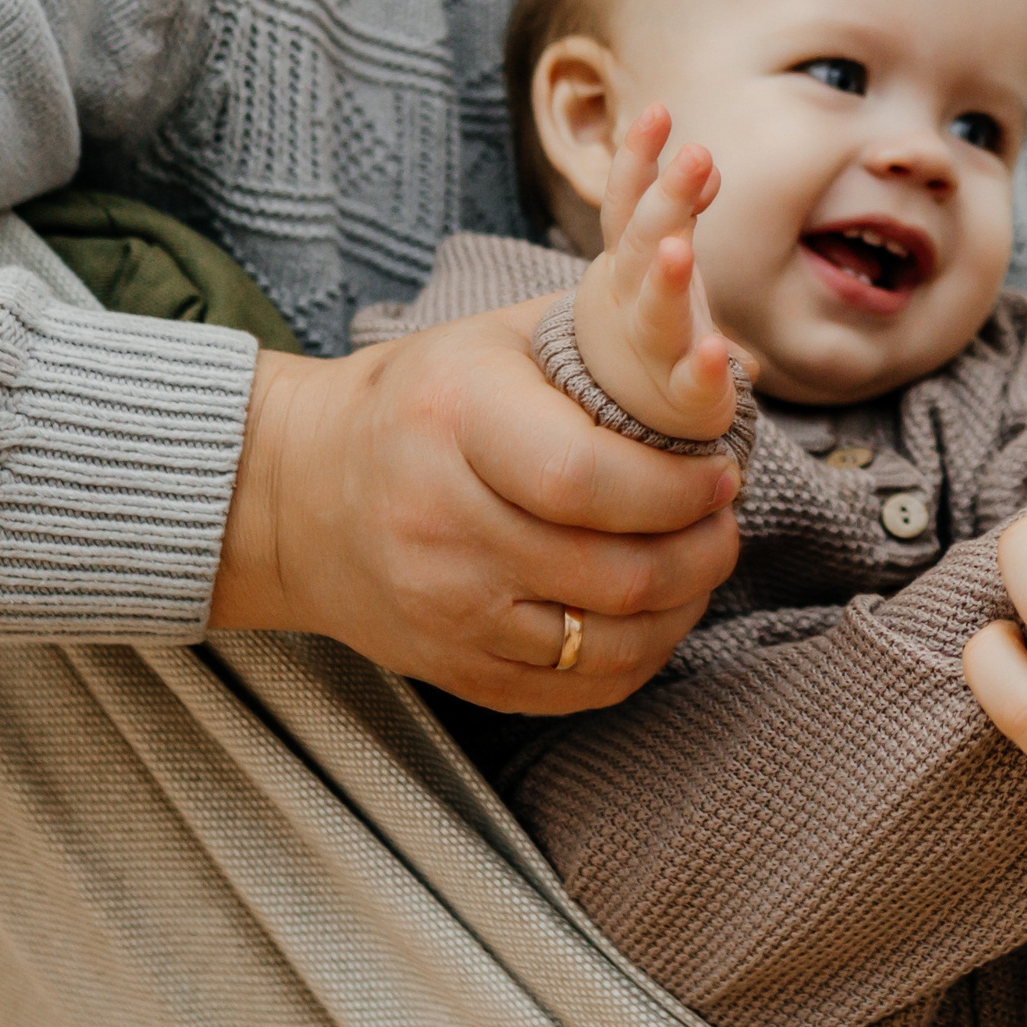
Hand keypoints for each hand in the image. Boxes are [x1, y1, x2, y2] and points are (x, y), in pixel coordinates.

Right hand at [209, 295, 742, 713]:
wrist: (291, 492)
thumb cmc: (420, 400)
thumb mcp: (499, 339)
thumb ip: (610, 336)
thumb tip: (735, 361)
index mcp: (456, 423)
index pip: (588, 480)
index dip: (676, 489)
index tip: (721, 474)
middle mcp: (444, 527)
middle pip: (614, 572)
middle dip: (701, 551)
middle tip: (725, 520)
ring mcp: (446, 611)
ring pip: (608, 643)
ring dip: (683, 608)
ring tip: (701, 562)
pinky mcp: (452, 669)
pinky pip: (577, 690)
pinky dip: (638, 656)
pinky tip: (655, 613)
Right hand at [575, 103, 741, 441]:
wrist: (613, 427)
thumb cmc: (648, 334)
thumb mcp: (662, 268)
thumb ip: (682, 217)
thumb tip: (706, 164)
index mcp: (628, 264)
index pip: (628, 202)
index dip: (640, 159)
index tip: (660, 113)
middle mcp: (632, 299)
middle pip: (643, 240)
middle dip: (668, 198)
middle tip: (697, 156)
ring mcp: (653, 346)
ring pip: (657, 305)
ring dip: (669, 277)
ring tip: (680, 247)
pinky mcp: (681, 396)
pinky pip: (691, 380)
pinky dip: (707, 368)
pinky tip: (723, 354)